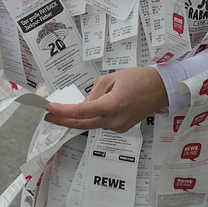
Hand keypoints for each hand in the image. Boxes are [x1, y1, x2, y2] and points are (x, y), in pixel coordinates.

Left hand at [44, 66, 168, 132]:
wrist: (160, 89)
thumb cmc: (139, 79)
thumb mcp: (112, 78)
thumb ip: (94, 92)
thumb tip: (83, 104)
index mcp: (112, 105)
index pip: (81, 111)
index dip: (62, 111)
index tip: (49, 108)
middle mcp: (114, 120)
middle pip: (82, 124)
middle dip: (63, 120)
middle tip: (48, 116)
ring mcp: (118, 126)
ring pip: (91, 124)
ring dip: (78, 117)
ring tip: (65, 109)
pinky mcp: (121, 128)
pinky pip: (101, 123)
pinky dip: (92, 117)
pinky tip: (90, 108)